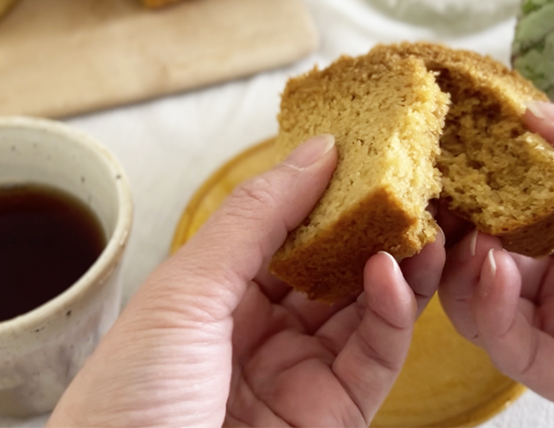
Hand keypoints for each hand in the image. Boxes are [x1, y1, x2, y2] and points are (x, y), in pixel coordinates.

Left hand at [47, 135, 445, 427]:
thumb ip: (255, 218)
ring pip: (363, 309)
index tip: (362, 152)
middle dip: (370, 226)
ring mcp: (296, 375)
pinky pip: (374, 356)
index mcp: (211, 296)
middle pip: (328, 268)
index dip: (321, 193)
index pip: (279, 232)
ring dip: (397, 264)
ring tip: (425, 221)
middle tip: (412, 182)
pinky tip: (396, 272)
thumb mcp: (185, 290)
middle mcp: (256, 332)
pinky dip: (393, 313)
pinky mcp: (332, 417)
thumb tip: (315, 152)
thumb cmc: (129, 399)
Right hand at [439, 102, 553, 427]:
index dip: (474, 180)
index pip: (513, 203)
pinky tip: (486, 268)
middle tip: (420, 194)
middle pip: (483, 249)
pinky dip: (482, 308)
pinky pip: (511, 346)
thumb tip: (531, 114)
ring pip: (479, 299)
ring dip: (454, 263)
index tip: (440, 152)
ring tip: (456, 233)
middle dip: (448, 223)